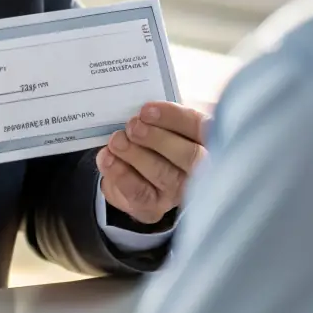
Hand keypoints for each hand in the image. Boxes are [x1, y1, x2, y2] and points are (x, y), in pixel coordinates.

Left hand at [96, 101, 206, 224]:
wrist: (132, 173)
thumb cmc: (153, 138)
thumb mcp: (162, 122)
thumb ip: (160, 113)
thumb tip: (144, 106)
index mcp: (205, 141)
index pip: (200, 128)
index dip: (174, 118)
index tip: (146, 110)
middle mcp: (199, 170)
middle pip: (189, 156)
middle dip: (158, 139)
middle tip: (133, 126)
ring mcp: (178, 191)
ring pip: (163, 175)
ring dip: (136, 155)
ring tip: (116, 140)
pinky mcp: (155, 207)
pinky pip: (140, 193)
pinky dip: (120, 173)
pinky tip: (107, 158)